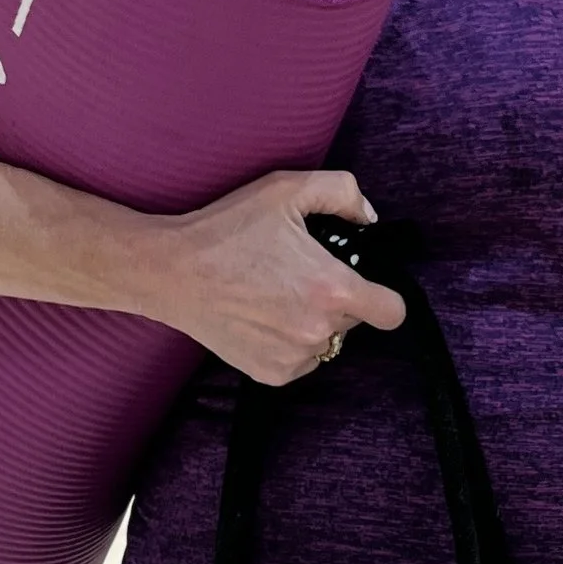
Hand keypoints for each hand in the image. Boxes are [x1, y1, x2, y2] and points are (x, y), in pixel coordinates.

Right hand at [156, 167, 406, 386]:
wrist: (171, 271)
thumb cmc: (227, 229)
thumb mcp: (286, 189)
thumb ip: (342, 193)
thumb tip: (368, 217)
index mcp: (332, 289)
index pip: (392, 312)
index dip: (384, 297)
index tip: (365, 286)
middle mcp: (319, 330)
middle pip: (355, 322)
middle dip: (338, 301)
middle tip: (299, 277)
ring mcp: (295, 357)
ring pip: (327, 343)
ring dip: (313, 324)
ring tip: (275, 296)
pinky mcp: (271, 374)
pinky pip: (300, 361)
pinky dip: (289, 344)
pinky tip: (261, 317)